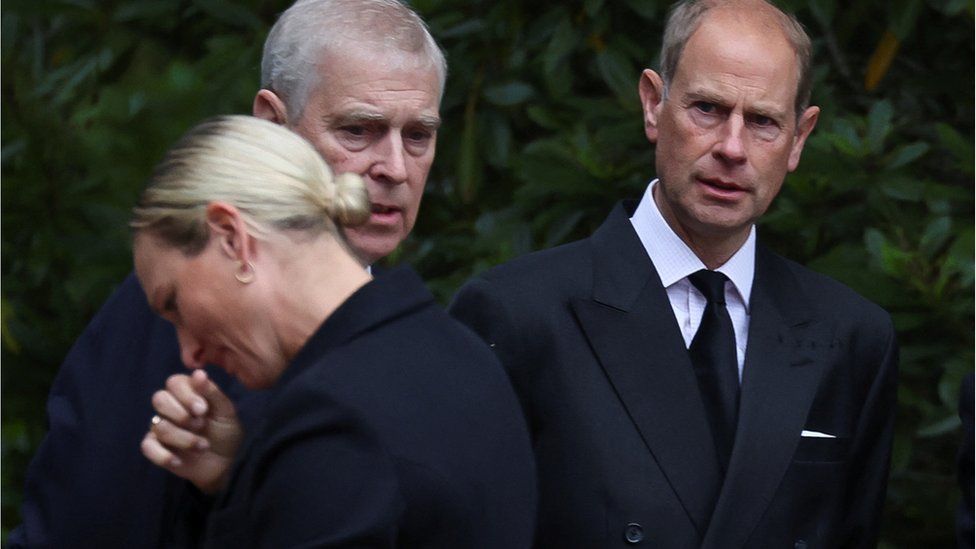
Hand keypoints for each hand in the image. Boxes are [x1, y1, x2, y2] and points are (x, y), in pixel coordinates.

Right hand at [141, 370, 242, 493]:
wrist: (225, 463)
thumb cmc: (226, 431)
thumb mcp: (226, 412)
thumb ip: (212, 393)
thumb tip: (198, 373)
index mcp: (187, 393)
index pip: (174, 382)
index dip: (186, 395)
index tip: (203, 410)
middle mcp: (171, 407)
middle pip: (159, 399)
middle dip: (181, 414)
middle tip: (200, 424)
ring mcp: (160, 427)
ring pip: (159, 426)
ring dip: (184, 438)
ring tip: (203, 446)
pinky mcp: (156, 447)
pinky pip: (147, 447)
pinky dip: (163, 455)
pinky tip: (179, 461)